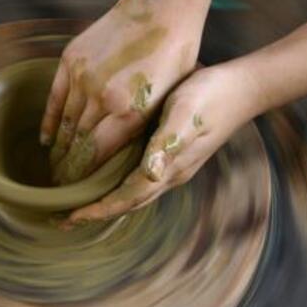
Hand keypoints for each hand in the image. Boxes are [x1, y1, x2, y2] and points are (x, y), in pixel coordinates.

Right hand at [41, 0, 216, 184]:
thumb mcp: (167, 101)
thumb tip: (118, 160)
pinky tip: (47, 141)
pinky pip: (54, 99)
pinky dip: (49, 122)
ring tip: (55, 167)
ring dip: (59, 149)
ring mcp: (84, 78)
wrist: (160, 10)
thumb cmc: (173, 56)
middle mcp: (103, 97)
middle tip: (62, 186)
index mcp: (130, 112)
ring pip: (65, 124)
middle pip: (78, 143)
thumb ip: (140, 130)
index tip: (76, 191)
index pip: (97, 155)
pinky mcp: (71, 62)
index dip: (84, 176)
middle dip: (69, 169)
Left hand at [65, 63, 262, 226]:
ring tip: (78, 206)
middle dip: (95, 213)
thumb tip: (150, 173)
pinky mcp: (172, 154)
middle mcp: (168, 174)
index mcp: (168, 168)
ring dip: (105, 202)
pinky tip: (105, 178)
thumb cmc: (210, 97)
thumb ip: (167, 144)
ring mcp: (172, 166)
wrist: (244, 87)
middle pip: (126, 203)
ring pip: (132, 193)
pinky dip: (117, 186)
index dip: (97, 210)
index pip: (125, 199)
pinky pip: (138, 179)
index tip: (70, 217)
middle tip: (63, 219)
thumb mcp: (184, 115)